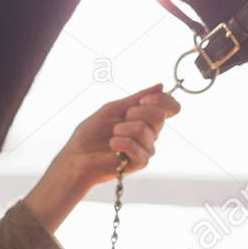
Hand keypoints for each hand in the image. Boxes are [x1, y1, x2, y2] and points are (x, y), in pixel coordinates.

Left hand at [62, 82, 181, 190]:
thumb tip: (161, 85)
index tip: (143, 99)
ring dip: (122, 129)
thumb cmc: (92, 134)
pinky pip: (134, 145)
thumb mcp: (114, 108)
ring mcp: (146, 149)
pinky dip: (119, 142)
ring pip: (144, 130)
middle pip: (159, 116)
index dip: (162, 100)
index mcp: (145, 120)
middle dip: (137, 112)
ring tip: (112, 135)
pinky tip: (112, 146)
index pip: (170, 108)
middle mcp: (150, 134)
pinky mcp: (140, 163)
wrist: (77, 156)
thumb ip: (137, 98)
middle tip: (121, 118)